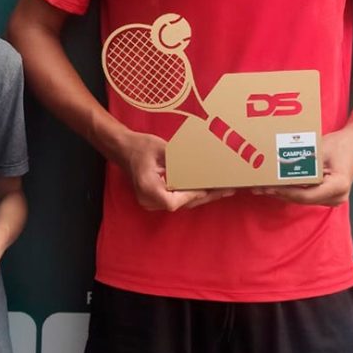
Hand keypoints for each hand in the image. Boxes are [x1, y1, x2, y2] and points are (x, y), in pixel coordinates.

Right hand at [120, 131, 234, 210]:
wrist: (124, 150)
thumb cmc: (141, 147)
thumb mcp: (161, 149)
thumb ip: (179, 162)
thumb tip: (202, 167)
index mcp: (147, 187)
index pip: (172, 202)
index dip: (191, 196)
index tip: (207, 187)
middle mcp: (148, 200)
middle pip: (181, 204)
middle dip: (206, 196)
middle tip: (227, 189)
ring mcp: (152, 203)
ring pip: (182, 204)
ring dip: (202, 197)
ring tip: (224, 189)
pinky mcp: (157, 200)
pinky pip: (178, 200)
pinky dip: (193, 195)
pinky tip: (209, 189)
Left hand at [253, 129, 352, 205]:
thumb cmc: (339, 143)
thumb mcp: (319, 151)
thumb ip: (302, 163)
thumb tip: (277, 169)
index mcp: (338, 186)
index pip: (305, 195)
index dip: (284, 192)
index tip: (267, 187)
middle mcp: (337, 197)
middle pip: (301, 199)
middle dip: (279, 193)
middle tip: (257, 188)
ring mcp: (333, 199)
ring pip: (302, 199)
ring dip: (283, 193)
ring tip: (262, 187)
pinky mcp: (328, 196)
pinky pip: (306, 195)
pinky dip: (291, 190)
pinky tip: (275, 186)